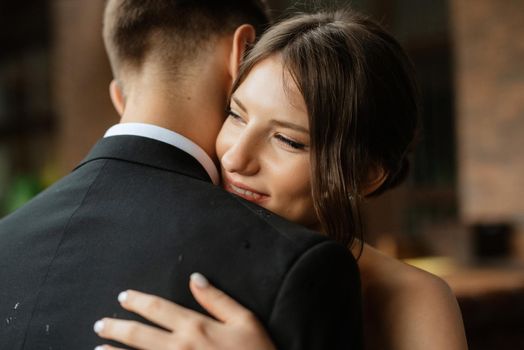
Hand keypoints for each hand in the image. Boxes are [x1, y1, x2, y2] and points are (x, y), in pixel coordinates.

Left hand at [94, 273, 275, 349]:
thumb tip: (195, 278)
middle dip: (117, 327)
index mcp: (195, 327)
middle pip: (139, 334)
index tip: (123, 297)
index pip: (158, 309)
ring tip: (98, 349)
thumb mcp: (245, 320)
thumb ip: (217, 299)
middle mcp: (179, 347)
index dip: (138, 301)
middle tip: (100, 323)